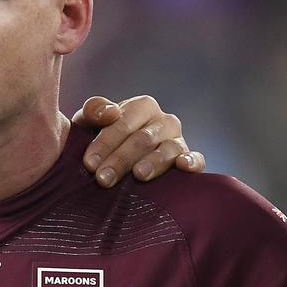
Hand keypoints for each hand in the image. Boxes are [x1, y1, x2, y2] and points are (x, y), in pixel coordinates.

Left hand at [73, 95, 204, 186]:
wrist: (120, 160)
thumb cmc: (102, 140)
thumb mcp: (90, 124)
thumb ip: (93, 112)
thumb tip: (110, 112)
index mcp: (142, 106)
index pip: (122, 123)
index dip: (104, 143)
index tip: (89, 164)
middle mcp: (163, 120)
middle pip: (142, 139)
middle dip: (121, 160)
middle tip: (103, 179)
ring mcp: (178, 139)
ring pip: (168, 149)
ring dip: (153, 162)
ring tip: (139, 175)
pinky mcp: (190, 158)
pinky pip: (196, 158)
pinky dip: (192, 161)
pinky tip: (183, 166)